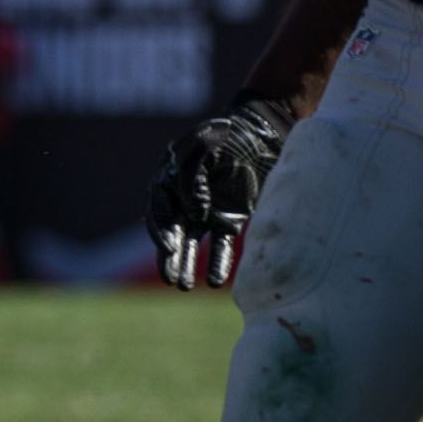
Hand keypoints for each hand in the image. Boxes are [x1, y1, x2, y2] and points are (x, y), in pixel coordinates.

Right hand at [145, 95, 295, 288]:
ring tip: (184, 286)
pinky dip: (217, 263)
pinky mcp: (228, 221)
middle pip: (171, 232)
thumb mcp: (206, 146)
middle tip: (172, 279)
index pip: (159, 209)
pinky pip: (220, 246)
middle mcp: (183, 199)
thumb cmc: (230, 135)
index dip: (160, 230)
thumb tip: (195, 213)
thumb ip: (192, 177)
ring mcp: (205, 212)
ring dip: (186, 265)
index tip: (169, 247)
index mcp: (169, 178)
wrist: (263, 135)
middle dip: (169, 257)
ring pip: (190, 243)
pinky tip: (215, 282)